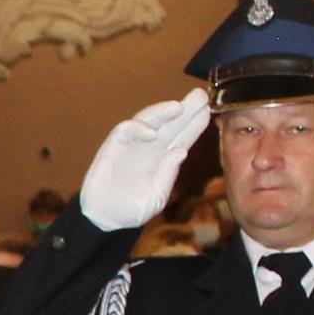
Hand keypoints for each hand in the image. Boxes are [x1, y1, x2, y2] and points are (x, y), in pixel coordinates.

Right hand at [77, 89, 212, 232]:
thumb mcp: (156, 197)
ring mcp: (131, 146)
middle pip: (169, 124)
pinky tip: (152, 133)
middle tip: (201, 95)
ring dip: (162, 112)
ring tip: (178, 107)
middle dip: (185, 109)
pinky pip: (125, 130)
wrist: (104, 219)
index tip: (209, 111)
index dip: (195, 125)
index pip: (182, 137)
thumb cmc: (131, 210)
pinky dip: (138, 128)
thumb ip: (167, 176)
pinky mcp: (112, 147)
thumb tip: (181, 151)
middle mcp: (149, 148)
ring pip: (149, 120)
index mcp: (163, 159)